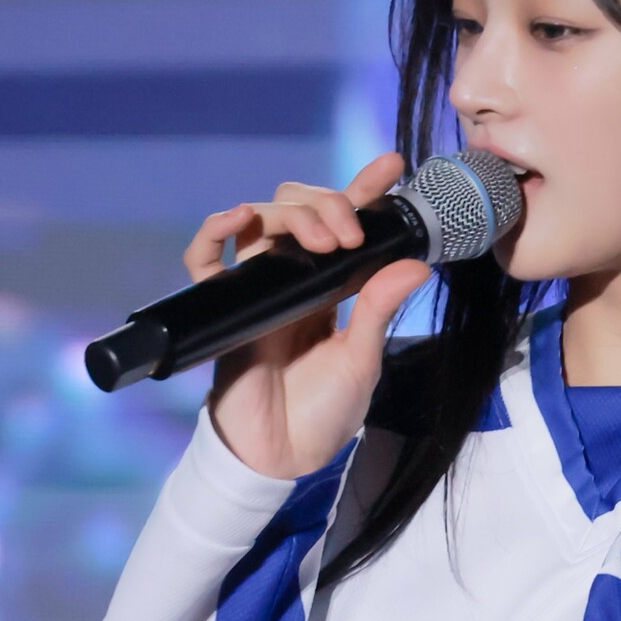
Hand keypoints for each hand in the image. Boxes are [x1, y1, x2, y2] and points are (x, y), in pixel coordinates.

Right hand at [183, 151, 432, 479]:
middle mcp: (293, 279)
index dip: (363, 190)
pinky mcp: (223, 308)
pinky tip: (235, 220)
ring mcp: (256, 289)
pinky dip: (214, 233)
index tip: (390, 165)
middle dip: (326, 203)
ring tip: (322, 240)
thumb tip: (416, 264)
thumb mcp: (361, 359)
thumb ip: (380, 310)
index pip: (345, 225)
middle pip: (298, 210)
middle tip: (351, 231)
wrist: (282, 456)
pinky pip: (205, 261)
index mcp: (330, 287)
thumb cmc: (324, 413)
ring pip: (260, 222)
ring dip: (290, 216)